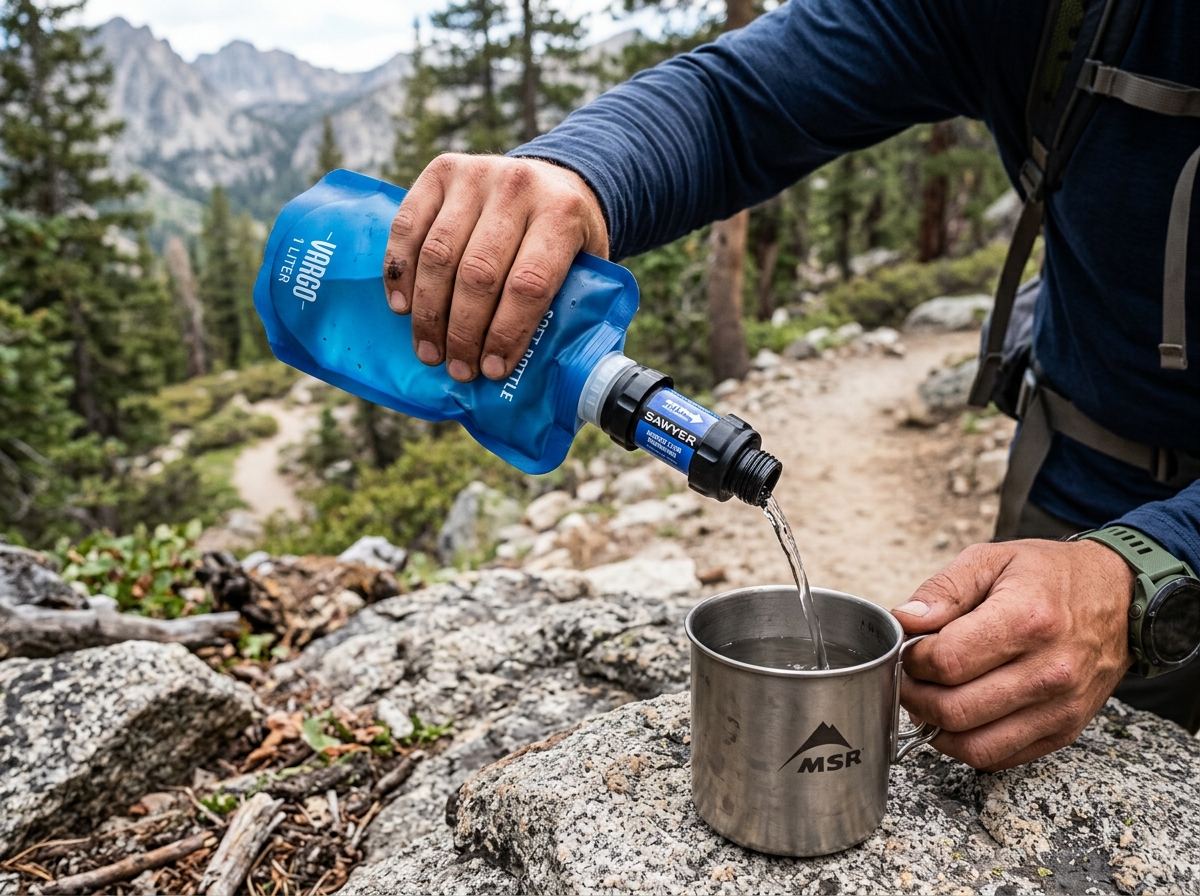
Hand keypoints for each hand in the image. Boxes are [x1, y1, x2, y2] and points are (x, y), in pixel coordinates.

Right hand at [382, 154, 608, 382]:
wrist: (554, 179)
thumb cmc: (567, 238)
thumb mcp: (589, 266)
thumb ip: (571, 308)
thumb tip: (541, 376)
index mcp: (562, 215)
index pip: (528, 283)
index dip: (507, 332)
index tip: (494, 370)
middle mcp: (517, 188)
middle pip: (479, 273)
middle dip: (464, 331)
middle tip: (458, 369)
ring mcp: (475, 175)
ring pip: (439, 254)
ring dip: (429, 311)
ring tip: (430, 351)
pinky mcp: (441, 171)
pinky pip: (408, 226)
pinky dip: (399, 270)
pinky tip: (402, 307)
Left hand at [893, 539, 1133, 770]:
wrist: (1121, 596)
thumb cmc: (1051, 576)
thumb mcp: (992, 559)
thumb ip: (943, 590)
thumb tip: (905, 621)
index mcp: (1027, 619)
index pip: (947, 662)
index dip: (912, 660)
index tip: (908, 650)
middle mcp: (1049, 670)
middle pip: (955, 710)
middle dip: (915, 697)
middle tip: (909, 678)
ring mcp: (1061, 706)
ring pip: (975, 745)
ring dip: (935, 728)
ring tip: (928, 700)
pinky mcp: (1065, 730)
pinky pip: (1001, 757)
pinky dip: (966, 744)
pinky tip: (957, 718)